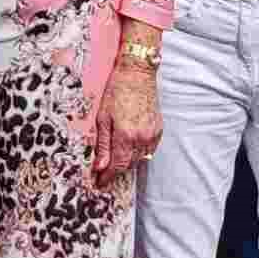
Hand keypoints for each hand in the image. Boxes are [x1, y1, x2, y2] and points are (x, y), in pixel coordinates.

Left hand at [90, 58, 160, 185]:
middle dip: (116, 171)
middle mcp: (142, 138)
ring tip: (115, 161)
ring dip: (127, 162)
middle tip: (103, 174)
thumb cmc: (117, 91)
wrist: (137, 74)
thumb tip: (99, 167)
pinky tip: (130, 148)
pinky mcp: (159, 130)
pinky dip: (139, 153)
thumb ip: (102, 145)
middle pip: (128, 165)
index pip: (117, 166)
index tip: (99, 183)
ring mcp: (153, 134)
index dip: (107, 177)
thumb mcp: (102, 118)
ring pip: (140, 159)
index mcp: (126, 136)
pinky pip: (149, 149)